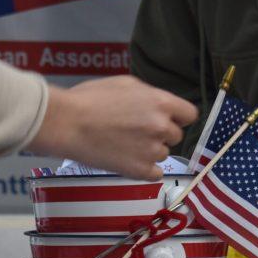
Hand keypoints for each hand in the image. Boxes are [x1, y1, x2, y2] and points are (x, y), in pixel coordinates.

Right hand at [28, 76, 197, 179]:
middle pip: (176, 135)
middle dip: (161, 134)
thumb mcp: (125, 83)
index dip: (178, 117)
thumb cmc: (90, 99)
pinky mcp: (140, 171)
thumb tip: (158, 105)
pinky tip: (129, 160)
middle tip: (137, 132)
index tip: (168, 120)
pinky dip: (145, 169)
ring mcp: (152, 151)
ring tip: (125, 144)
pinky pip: (155, 173)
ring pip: (163, 154)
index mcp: (161, 102)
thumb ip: (149, 95)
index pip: (190, 114)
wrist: (67, 123)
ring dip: (150, 151)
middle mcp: (161, 127)